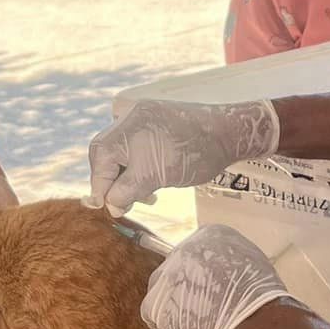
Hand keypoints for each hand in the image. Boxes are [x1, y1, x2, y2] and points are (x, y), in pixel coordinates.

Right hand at [87, 99, 279, 214]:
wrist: (229, 133)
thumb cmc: (193, 154)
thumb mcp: (154, 177)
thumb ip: (126, 191)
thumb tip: (109, 206)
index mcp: (126, 128)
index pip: (100, 162)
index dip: (101, 188)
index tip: (107, 209)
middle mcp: (130, 119)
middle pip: (105, 155)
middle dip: (112, 182)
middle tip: (123, 203)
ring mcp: (144, 119)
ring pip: (121, 153)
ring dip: (127, 177)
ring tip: (146, 196)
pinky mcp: (157, 124)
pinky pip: (136, 147)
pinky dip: (138, 167)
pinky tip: (152, 183)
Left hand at [140, 225, 287, 328]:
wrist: (254, 322)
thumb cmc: (260, 298)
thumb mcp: (251, 262)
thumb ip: (231, 259)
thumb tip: (225, 269)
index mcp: (210, 235)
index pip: (197, 252)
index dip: (203, 273)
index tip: (210, 286)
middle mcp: (184, 247)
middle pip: (177, 268)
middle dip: (187, 286)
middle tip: (203, 306)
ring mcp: (168, 273)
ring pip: (162, 288)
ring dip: (175, 303)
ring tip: (196, 320)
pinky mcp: (156, 300)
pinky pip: (152, 312)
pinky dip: (165, 323)